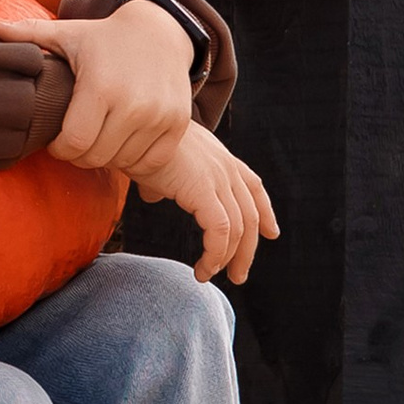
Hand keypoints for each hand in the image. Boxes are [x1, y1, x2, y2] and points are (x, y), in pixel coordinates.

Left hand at [50, 0, 198, 179]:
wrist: (160, 32)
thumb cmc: (103, 38)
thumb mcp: (66, 34)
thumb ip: (27, 34)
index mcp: (101, 86)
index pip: (74, 143)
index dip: (60, 148)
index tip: (58, 140)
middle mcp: (134, 104)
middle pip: (97, 156)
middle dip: (80, 154)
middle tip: (77, 141)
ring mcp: (160, 115)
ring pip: (123, 162)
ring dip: (107, 157)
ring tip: (100, 138)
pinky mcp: (178, 124)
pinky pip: (152, 162)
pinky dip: (136, 160)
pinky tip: (124, 143)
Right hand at [131, 123, 278, 283]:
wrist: (131, 128)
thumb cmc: (138, 143)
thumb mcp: (159, 160)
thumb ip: (164, 179)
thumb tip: (154, 195)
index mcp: (219, 158)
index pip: (253, 186)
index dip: (266, 211)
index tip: (272, 232)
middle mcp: (225, 167)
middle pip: (250, 215)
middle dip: (247, 250)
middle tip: (239, 275)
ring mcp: (218, 177)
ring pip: (238, 229)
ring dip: (227, 259)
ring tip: (209, 276)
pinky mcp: (203, 190)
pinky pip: (220, 231)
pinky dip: (215, 255)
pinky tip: (203, 269)